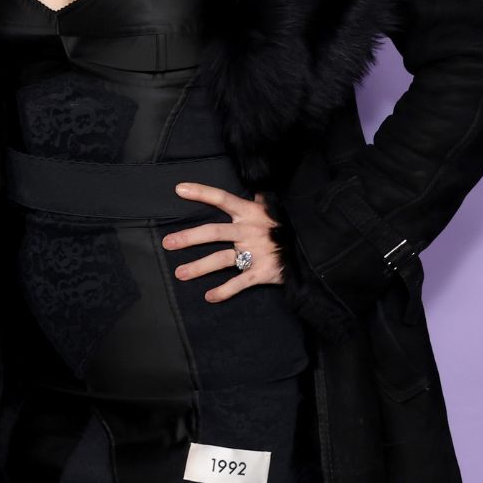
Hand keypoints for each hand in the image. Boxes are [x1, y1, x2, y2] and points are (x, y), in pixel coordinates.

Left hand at [162, 182, 283, 302]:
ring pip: (221, 260)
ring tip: (179, 273)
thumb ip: (261, 199)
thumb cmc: (290, 225)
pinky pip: (240, 283)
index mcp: (251, 212)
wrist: (315, 248)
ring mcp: (255, 252)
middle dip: (189, 237)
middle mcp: (249, 231)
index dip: (201, 192)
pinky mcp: (262, 272)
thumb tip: (253, 185)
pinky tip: (209, 297)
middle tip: (167, 243)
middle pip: (213, 232)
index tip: (179, 189)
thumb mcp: (276, 208)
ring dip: (199, 267)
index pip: (222, 198)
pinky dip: (224, 291)